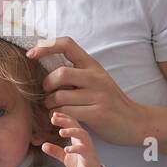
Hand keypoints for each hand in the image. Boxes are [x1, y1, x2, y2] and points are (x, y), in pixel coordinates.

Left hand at [26, 37, 144, 146]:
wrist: (135, 121)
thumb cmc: (110, 101)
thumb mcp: (96, 80)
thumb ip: (77, 73)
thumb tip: (48, 68)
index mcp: (93, 65)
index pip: (67, 44)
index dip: (46, 46)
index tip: (30, 53)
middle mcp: (96, 77)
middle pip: (61, 73)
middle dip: (47, 84)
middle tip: (47, 92)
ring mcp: (98, 95)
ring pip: (61, 97)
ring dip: (50, 104)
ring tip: (52, 108)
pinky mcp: (98, 113)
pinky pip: (68, 113)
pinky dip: (58, 116)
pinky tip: (60, 118)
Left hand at [40, 111, 104, 166]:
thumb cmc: (80, 164)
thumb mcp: (65, 157)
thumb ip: (55, 150)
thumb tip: (43, 145)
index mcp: (78, 138)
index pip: (72, 124)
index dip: (63, 118)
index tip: (53, 114)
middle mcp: (84, 140)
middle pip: (76, 125)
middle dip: (65, 121)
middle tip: (53, 119)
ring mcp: (87, 148)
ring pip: (82, 134)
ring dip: (72, 131)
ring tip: (61, 132)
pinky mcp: (89, 157)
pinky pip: (84, 150)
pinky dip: (75, 148)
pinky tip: (67, 149)